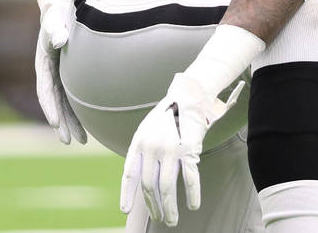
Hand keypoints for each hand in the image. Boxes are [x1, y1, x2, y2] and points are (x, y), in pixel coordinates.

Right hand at [34, 0, 86, 144]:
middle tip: (69, 141)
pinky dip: (80, 113)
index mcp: (44, 61)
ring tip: (82, 142)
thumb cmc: (62, 10)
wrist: (67, 5)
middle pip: (54, 102)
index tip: (56, 122)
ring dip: (71, 123)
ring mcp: (60, 74)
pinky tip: (90, 126)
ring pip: (64, 104)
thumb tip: (60, 40)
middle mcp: (50, 71)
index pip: (45, 89)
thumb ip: (57, 27)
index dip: (50, 107)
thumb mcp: (57, 16)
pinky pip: (74, 98)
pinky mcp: (70, 75)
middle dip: (60, 123)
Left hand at [120, 73, 243, 226]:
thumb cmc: (166, 116)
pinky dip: (191, 195)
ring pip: (166, 187)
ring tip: (171, 219)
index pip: (129, 173)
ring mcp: (170, 149)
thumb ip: (142, 152)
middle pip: (148, 185)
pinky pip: (189, 179)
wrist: (187, 97)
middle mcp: (151, 147)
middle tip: (159, 218)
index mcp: (138, 143)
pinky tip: (192, 205)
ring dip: (169, 207)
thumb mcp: (146, 130)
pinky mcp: (189, 150)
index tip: (125, 210)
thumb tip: (139, 179)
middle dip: (153, 206)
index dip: (127, 193)